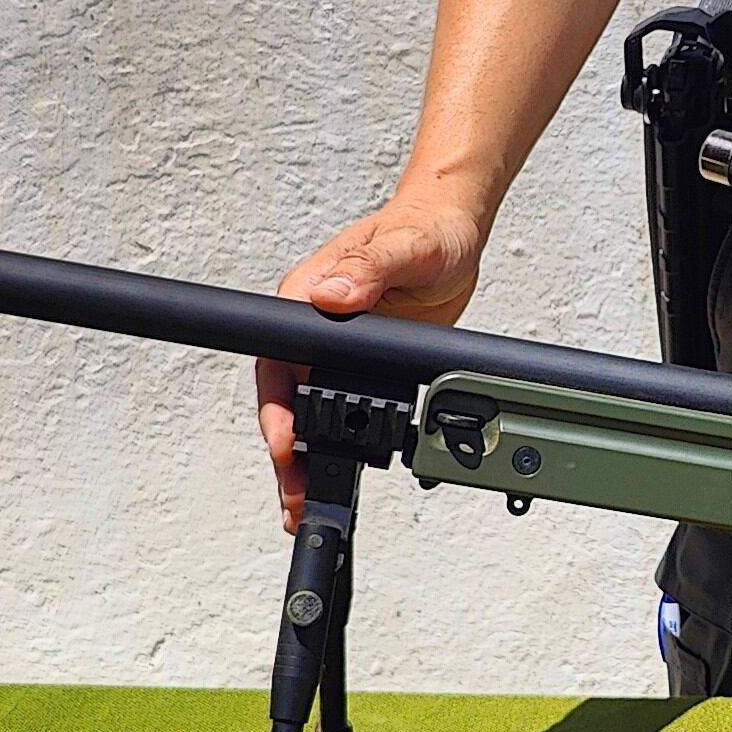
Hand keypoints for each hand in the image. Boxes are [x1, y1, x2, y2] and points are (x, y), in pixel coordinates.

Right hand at [257, 195, 486, 528]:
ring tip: (303, 501)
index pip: (276, 359)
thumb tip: (331, 294)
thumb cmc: (425, 230)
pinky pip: (343, 408)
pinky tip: (341, 472)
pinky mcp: (363, 364)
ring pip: (310, 411)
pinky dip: (340, 443)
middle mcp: (315, 325)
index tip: (286, 441)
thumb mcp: (405, 246)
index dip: (278, 408)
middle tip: (294, 494)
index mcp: (309, 295)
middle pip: (286, 398)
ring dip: (307, 456)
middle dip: (286, 451)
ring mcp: (337, 349)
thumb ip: (369, 269)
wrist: (454, 235)